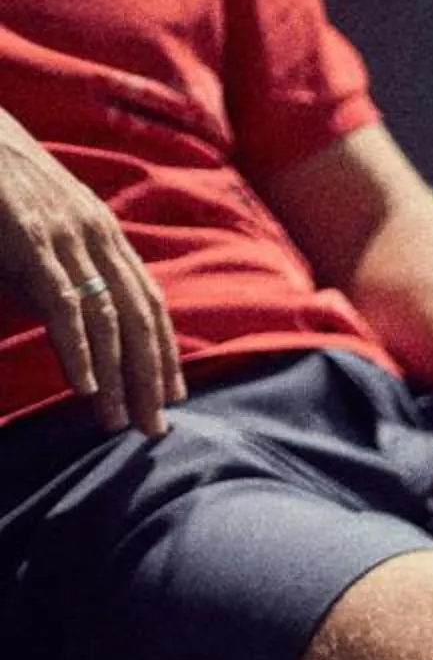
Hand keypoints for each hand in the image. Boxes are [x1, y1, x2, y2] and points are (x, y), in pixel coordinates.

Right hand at [0, 107, 180, 433]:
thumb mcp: (33, 233)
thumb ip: (53, 278)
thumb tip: (70, 328)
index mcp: (102, 232)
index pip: (148, 301)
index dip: (165, 351)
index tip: (174, 395)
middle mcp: (96, 233)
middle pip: (140, 317)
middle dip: (152, 378)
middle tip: (157, 428)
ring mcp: (67, 234)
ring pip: (109, 318)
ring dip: (118, 376)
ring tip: (121, 421)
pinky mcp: (31, 236)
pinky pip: (65, 302)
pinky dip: (79, 348)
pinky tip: (88, 386)